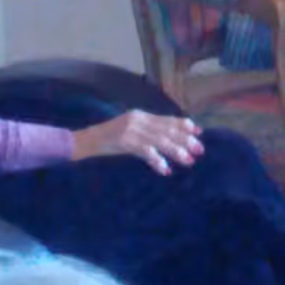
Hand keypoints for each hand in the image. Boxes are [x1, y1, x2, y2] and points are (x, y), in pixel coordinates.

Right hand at [68, 109, 203, 174]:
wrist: (85, 140)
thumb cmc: (108, 139)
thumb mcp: (129, 132)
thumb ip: (146, 133)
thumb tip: (167, 142)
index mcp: (140, 115)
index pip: (166, 119)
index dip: (183, 125)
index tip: (199, 132)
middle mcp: (137, 119)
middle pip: (166, 129)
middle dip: (184, 140)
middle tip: (199, 150)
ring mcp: (131, 130)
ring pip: (160, 140)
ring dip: (175, 151)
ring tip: (188, 160)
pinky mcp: (124, 142)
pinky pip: (145, 151)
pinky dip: (157, 160)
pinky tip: (165, 169)